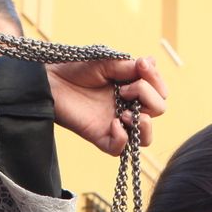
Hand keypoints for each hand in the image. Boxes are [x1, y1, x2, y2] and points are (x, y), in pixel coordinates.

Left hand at [47, 56, 167, 155]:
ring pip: (146, 138)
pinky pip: (121, 150)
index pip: (161, 92)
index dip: (157, 81)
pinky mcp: (100, 137)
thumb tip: (151, 63)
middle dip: (148, 96)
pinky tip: (113, 123)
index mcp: (134, 88)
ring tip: (124, 112)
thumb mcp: (107, 62)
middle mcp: (129, 107)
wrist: (50, 80)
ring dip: (144, 122)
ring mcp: (116, 123)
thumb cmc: (76, 68)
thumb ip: (130, 66)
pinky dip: (123, 138)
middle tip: (123, 88)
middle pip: (159, 111)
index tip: (140, 66)